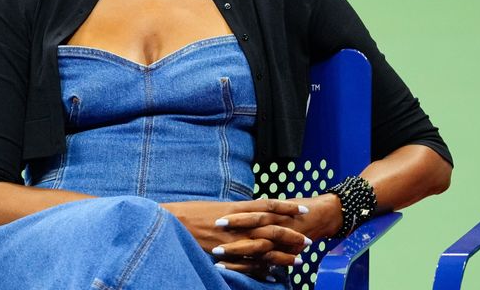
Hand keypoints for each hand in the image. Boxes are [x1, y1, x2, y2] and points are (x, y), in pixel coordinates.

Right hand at [162, 198, 312, 278]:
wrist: (171, 222)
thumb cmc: (191, 214)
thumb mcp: (216, 207)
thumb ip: (234, 212)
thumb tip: (249, 214)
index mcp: (236, 207)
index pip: (268, 205)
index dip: (287, 207)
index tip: (303, 209)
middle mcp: (237, 222)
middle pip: (272, 227)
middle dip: (291, 234)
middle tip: (308, 239)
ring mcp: (232, 239)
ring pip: (264, 247)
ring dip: (283, 254)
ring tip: (299, 260)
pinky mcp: (224, 254)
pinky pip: (248, 263)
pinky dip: (262, 269)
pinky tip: (274, 274)